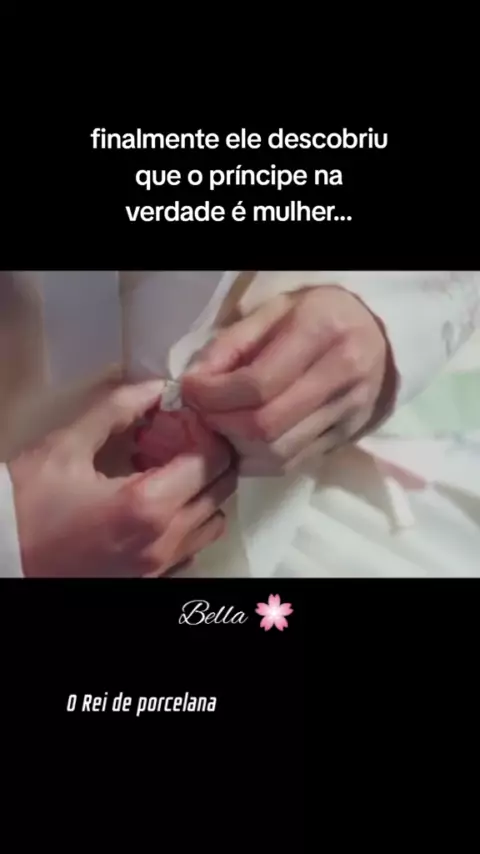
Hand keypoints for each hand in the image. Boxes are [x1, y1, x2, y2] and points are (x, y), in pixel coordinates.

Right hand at [8, 380, 234, 576]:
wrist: (2, 556)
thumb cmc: (26, 503)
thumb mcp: (66, 446)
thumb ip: (116, 410)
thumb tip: (157, 388)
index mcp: (148, 504)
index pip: (212, 460)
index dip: (205, 433)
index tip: (184, 421)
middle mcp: (164, 540)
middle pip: (221, 490)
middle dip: (208, 458)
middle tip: (178, 442)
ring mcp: (159, 567)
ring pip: (211, 523)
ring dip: (203, 494)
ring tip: (169, 476)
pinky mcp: (150, 581)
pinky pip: (191, 550)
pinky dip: (189, 525)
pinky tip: (158, 508)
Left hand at [182, 286, 393, 473]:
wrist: (376, 334)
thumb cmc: (316, 316)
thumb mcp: (273, 311)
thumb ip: (231, 344)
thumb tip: (193, 383)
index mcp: (321, 332)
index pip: (257, 383)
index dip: (213, 396)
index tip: (189, 391)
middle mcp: (341, 375)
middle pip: (266, 426)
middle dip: (221, 425)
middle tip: (203, 413)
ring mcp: (348, 412)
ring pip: (278, 454)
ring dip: (237, 448)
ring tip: (223, 427)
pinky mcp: (347, 438)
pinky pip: (293, 464)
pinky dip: (259, 460)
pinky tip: (245, 442)